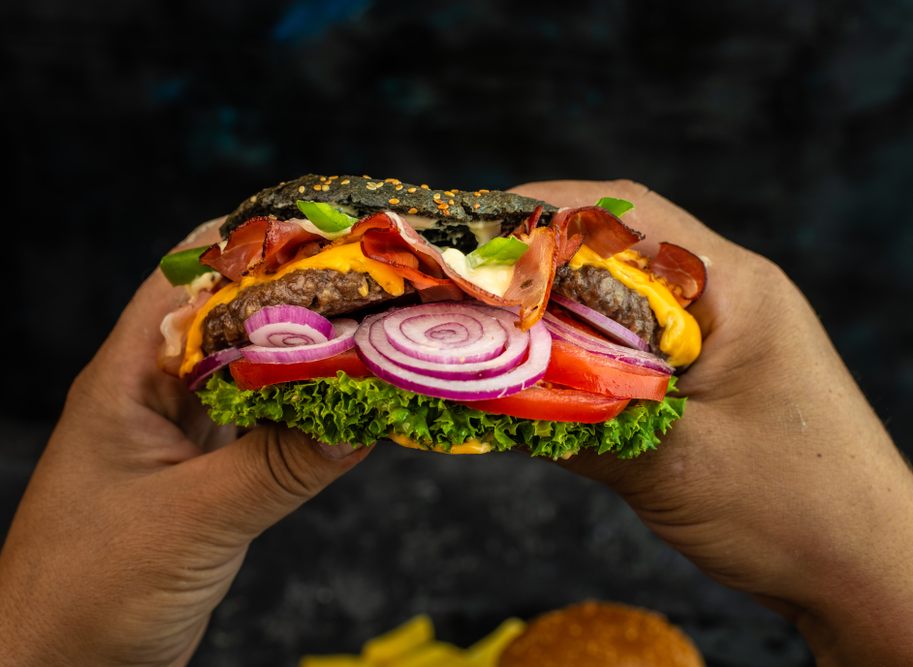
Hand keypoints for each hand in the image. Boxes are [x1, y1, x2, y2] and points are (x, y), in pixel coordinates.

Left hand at [0, 219, 371, 666]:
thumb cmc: (88, 591)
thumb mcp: (192, 522)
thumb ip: (279, 468)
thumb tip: (366, 424)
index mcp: (124, 380)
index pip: (184, 282)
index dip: (250, 248)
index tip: (323, 233)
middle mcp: (150, 395)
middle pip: (226, 324)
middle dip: (293, 302)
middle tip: (368, 285)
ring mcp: (175, 437)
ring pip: (246, 376)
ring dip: (301, 361)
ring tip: (369, 337)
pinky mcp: (199, 479)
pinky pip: (256, 429)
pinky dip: (299, 416)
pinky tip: (344, 410)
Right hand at [510, 181, 912, 665]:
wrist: (866, 569)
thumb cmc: (797, 512)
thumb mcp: (677, 464)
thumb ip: (582, 421)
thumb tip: (485, 396)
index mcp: (734, 289)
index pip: (624, 218)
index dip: (539, 213)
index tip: (468, 229)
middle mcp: (725, 296)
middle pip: (614, 247)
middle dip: (533, 254)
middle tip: (458, 274)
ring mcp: (716, 335)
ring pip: (615, 296)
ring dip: (553, 301)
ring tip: (482, 313)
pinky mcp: (702, 376)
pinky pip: (626, 343)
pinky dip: (575, 346)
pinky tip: (536, 365)